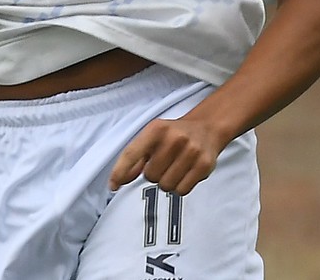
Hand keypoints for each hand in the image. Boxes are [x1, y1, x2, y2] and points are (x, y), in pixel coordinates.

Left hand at [108, 114, 230, 195]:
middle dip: (154, 173)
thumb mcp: (152, 137)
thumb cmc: (174, 135)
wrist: (207, 128)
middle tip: (164, 162)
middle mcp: (174, 138)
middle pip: (150, 176)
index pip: (131, 154)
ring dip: (167, 181)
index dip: (119, 172)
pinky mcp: (204, 165)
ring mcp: (191, 151)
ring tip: (175, 167)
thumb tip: (119, 180)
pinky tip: (185, 173)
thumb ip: (134, 157)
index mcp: (156, 129)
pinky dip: (180, 187)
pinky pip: (182, 190)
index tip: (113, 185)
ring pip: (166, 186)